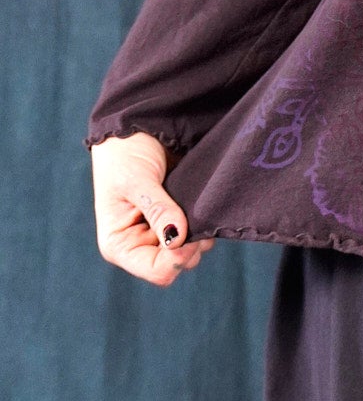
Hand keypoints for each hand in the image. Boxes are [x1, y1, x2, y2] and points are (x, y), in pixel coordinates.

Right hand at [91, 131, 215, 285]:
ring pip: (196, 249)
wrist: (137, 128)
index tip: (189, 230)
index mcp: (120, 246)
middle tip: (191, 210)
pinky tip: (197, 199)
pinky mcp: (180, 220)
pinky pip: (202, 231)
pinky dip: (204, 219)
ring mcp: (163, 234)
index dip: (179, 257)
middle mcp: (142, 246)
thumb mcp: (135, 181)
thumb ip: (157, 210)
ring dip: (201, 228)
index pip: (159, 271)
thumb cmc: (123, 154)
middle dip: (193, 242)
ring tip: (190, 199)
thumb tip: (177, 239)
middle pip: (182, 264)